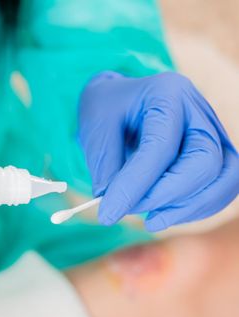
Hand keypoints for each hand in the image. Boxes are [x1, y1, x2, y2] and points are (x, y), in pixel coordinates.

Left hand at [78, 71, 237, 230]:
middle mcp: (197, 110)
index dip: (135, 184)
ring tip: (150, 220)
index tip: (108, 213)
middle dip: (166, 196)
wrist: (122, 100)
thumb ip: (104, 166)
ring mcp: (213, 131)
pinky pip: (222, 186)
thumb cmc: (108, 109)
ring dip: (188, 208)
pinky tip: (165, 214)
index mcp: (166, 93)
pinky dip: (197, 207)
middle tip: (129, 211)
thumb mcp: (95, 128)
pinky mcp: (217, 153)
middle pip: (204, 161)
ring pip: (223, 177)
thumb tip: (114, 207)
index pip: (159, 146)